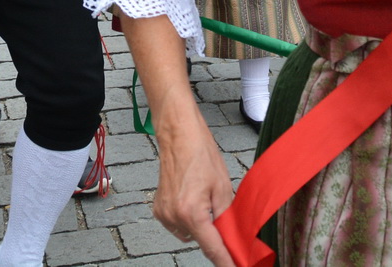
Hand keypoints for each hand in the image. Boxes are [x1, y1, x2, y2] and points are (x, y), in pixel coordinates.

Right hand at [152, 121, 236, 265]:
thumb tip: (233, 238)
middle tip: (220, 211)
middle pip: (201, 241)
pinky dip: (188, 219)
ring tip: (203, 198)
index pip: (212, 248)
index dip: (226, 261)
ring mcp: (164, 215)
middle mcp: (174, 218)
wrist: (178, 136)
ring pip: (190, 234)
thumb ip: (227, 217)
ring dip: (200, 226)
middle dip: (214, 234)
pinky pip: (178, 225)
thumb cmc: (201, 155)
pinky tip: (192, 198)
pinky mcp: (159, 210)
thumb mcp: (222, 187)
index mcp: (192, 213)